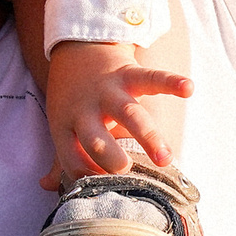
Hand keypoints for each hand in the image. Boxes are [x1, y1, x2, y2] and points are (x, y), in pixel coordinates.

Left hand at [40, 39, 192, 186]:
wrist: (78, 46)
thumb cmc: (73, 95)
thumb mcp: (61, 122)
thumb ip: (60, 156)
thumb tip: (46, 186)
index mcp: (65, 124)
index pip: (71, 158)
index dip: (85, 174)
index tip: (103, 189)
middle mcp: (85, 109)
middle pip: (96, 139)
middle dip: (112, 159)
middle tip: (127, 173)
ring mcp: (108, 91)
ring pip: (128, 114)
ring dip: (148, 137)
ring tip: (165, 159)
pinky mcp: (128, 72)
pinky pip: (151, 77)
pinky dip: (171, 82)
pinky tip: (188, 88)